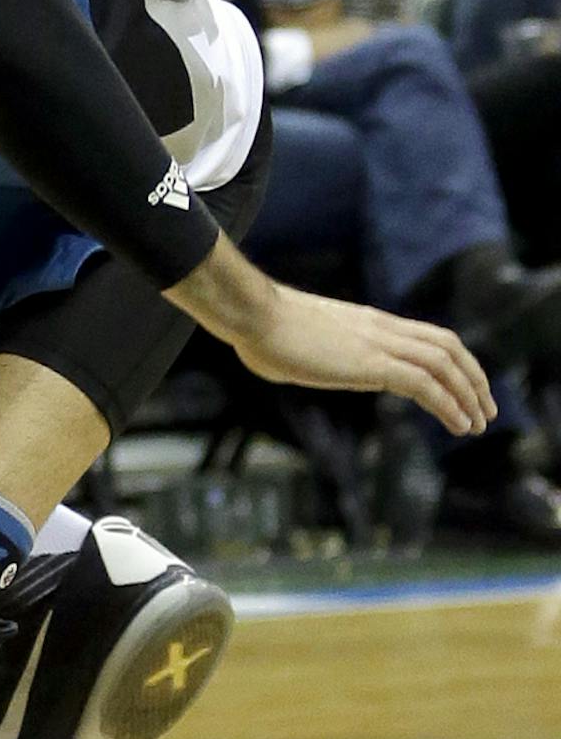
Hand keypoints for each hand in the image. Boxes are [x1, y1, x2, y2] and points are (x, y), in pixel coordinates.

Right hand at [224, 279, 493, 437]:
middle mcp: (381, 328)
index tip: (465, 388)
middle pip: (448, 346)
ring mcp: (377, 343)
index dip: (455, 362)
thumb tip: (298, 363)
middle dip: (474, 378)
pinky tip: (458, 424)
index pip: (428, 336)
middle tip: (485, 409)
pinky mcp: (371, 364)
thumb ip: (316, 353)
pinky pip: (425, 384)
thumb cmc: (262, 328)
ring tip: (478, 423)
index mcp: (367, 322)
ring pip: (445, 364)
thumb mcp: (301, 340)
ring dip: (469, 395)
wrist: (252, 314)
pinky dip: (448, 405)